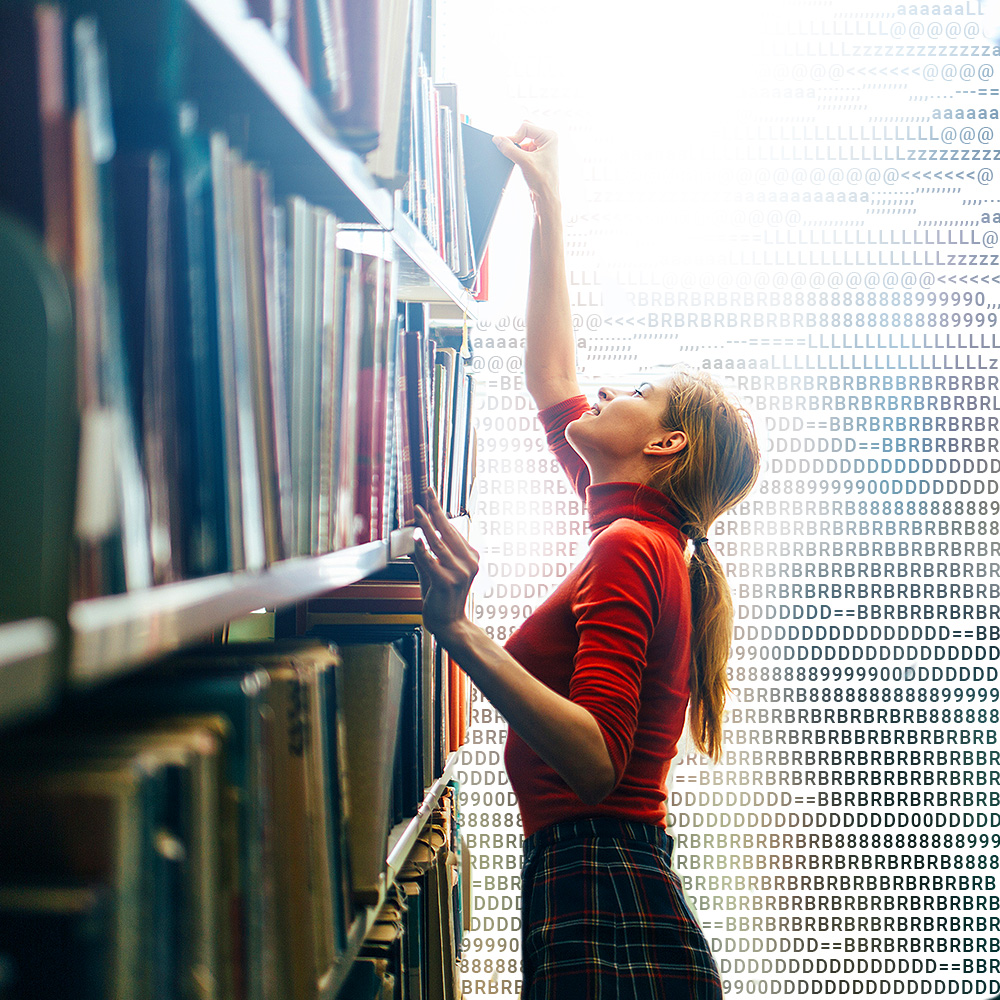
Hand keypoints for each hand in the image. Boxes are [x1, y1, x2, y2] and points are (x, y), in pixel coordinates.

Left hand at [410, 489, 479, 637]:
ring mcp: (460, 572)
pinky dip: (423, 549)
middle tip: (427, 493)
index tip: (431, 495)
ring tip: (417, 511)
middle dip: (435, 510)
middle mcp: (469, 562)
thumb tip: (412, 535)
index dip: (439, 511)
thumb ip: (426, 553)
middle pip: (448, 530)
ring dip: (426, 524)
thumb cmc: (441, 596)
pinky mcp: (447, 582)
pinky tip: (416, 538)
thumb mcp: (435, 570)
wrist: (449, 623)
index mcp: (470, 556)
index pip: (452, 529)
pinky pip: (431, 561)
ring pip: (439, 543)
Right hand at [493, 122, 558, 205]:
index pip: (525, 126)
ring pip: (522, 139)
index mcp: (550, 136)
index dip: (514, 136)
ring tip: (519, 160)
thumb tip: (497, 139)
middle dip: (516, 139)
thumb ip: (509, 148)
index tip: (507, 146)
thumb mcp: (524, 161)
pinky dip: (517, 153)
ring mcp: (542, 146)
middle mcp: (547, 139)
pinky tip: (519, 162)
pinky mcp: (536, 154)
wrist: (546, 197)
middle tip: (510, 149)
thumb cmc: (543, 181)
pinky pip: (522, 147)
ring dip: (517, 147)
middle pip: (524, 130)